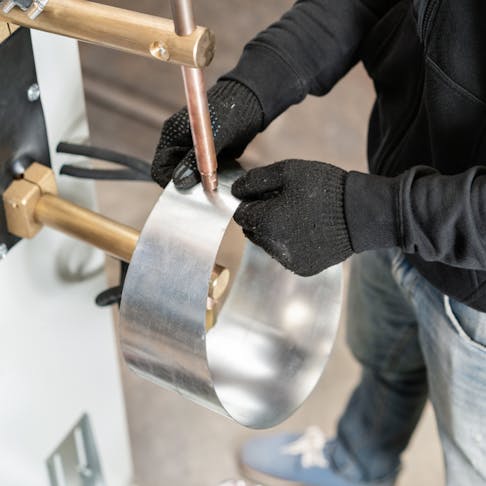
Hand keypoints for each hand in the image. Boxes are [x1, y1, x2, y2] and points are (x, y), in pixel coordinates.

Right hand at [152, 80, 262, 188]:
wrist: (250, 103)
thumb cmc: (231, 110)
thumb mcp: (214, 137)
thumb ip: (196, 159)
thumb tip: (180, 181)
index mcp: (172, 136)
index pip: (160, 168)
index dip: (170, 182)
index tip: (188, 191)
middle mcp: (179, 145)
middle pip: (174, 176)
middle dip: (188, 185)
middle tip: (206, 188)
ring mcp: (192, 152)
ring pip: (191, 178)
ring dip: (202, 184)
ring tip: (217, 181)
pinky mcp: (206, 158)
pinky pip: (205, 175)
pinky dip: (213, 178)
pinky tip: (224, 176)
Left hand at [232, 159, 352, 275]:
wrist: (360, 214)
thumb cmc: (324, 188)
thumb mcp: (289, 171)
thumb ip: (256, 180)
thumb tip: (235, 190)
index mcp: (266, 221)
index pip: (241, 214)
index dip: (252, 202)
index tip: (268, 195)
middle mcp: (272, 246)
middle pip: (253, 231)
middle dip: (262, 217)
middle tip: (286, 204)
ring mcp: (288, 261)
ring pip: (268, 245)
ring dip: (275, 232)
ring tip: (299, 217)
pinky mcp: (303, 269)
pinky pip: (286, 256)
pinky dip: (291, 245)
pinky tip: (308, 232)